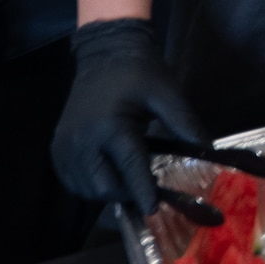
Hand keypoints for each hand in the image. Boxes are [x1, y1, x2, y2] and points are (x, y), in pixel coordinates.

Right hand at [51, 19, 205, 214]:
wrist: (104, 54)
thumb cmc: (139, 73)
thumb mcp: (167, 94)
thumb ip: (185, 123)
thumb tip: (207, 150)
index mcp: (109, 126)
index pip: (128, 168)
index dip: (142, 190)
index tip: (153, 208)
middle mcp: (81, 141)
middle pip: (103, 185)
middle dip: (126, 194)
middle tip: (148, 192)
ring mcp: (64, 147)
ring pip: (86, 188)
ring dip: (109, 192)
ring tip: (132, 184)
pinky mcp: (57, 149)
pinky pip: (73, 180)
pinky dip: (92, 185)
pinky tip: (111, 176)